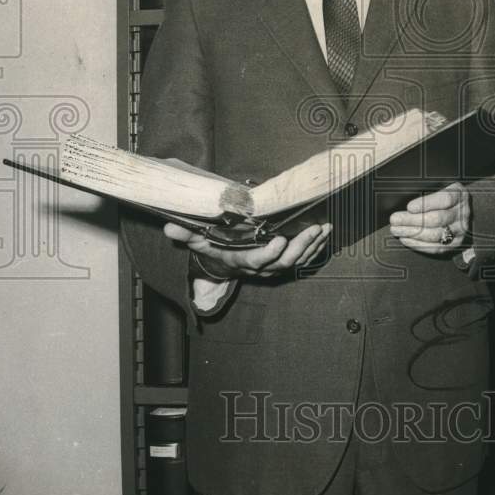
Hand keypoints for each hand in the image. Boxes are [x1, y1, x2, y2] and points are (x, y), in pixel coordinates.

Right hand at [163, 222, 332, 280]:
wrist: (226, 262)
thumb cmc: (214, 246)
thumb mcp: (198, 240)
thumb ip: (185, 234)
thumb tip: (168, 227)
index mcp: (241, 260)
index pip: (257, 261)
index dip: (269, 253)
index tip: (280, 240)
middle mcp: (261, 266)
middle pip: (284, 261)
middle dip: (300, 247)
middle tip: (313, 230)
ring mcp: (274, 266)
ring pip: (297, 261)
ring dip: (313, 246)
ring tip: (325, 229)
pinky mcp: (284, 261)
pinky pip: (304, 258)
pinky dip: (316, 247)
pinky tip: (326, 233)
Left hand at [389, 182, 470, 255]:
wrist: (460, 210)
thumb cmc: (443, 198)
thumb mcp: (440, 187)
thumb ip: (426, 192)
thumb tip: (404, 203)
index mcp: (459, 195)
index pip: (445, 199)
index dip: (426, 204)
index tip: (409, 207)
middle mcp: (462, 213)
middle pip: (437, 219)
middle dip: (412, 220)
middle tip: (395, 219)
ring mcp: (460, 230)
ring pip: (435, 234)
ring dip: (412, 233)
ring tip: (396, 230)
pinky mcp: (455, 244)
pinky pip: (436, 247)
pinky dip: (418, 244)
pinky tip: (405, 239)